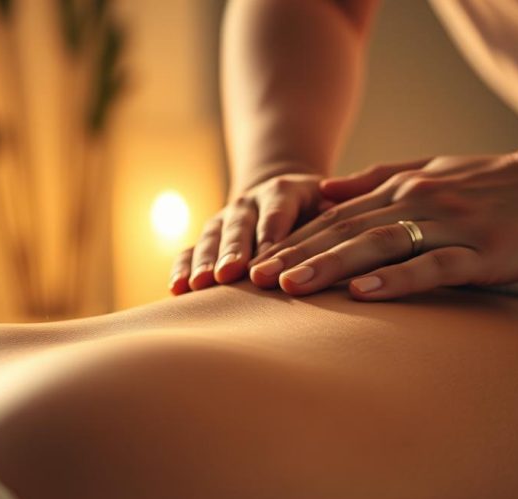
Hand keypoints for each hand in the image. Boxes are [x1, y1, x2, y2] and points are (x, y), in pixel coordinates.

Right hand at [169, 172, 329, 294]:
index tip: (265, 262)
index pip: (276, 214)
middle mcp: (248, 202)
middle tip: (227, 275)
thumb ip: (335, 209)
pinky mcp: (208, 236)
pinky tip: (177, 289)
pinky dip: (182, 267)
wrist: (280, 195)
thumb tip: (340, 215)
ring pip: (211, 238)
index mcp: (282, 191)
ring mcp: (224, 219)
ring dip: (204, 262)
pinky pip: (191, 250)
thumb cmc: (315, 209)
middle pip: (239, 227)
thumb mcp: (329, 202)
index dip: (270, 236)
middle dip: (232, 251)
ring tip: (199, 285)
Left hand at [248, 140, 517, 299]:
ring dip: (330, 266)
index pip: (336, 219)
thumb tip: (325, 192)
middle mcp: (418, 203)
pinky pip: (433, 266)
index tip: (253, 265)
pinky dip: (397, 279)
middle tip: (251, 283)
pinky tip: (364, 294)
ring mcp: (451, 226)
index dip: (292, 242)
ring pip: (379, 246)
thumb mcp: (432, 171)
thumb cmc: (499, 184)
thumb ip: (378, 180)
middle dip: (295, 257)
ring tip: (289, 288)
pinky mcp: (484, 252)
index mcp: (403, 190)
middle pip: (345, 232)